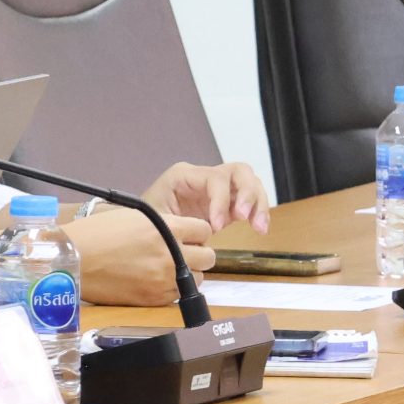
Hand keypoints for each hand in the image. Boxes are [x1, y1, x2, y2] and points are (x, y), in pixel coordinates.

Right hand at [71, 206, 216, 305]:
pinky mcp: (154, 299)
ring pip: (198, 279)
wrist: (71, 261)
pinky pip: (177, 295)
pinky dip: (170, 288)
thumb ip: (164, 224)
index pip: (204, 230)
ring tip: (165, 268)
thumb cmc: (95, 234)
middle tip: (181, 252)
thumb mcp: (133, 216)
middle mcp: (172, 255)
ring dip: (186, 273)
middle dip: (197, 253)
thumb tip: (181, 233)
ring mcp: (164, 280)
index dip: (195, 232)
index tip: (187, 235)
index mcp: (167, 228)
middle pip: (208, 257)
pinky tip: (152, 280)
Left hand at [140, 161, 273, 235]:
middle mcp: (205, 176)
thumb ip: (176, 223)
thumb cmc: (146, 220)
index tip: (216, 227)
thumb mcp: (156, 218)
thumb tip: (200, 232)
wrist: (143, 227)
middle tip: (244, 218)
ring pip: (250, 183)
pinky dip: (258, 212)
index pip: (214, 179)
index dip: (220, 201)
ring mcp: (219, 188)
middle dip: (247, 194)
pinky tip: (259, 229)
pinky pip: (250, 200)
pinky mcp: (228, 202)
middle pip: (238, 172)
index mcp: (184, 175)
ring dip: (259, 204)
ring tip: (259, 228)